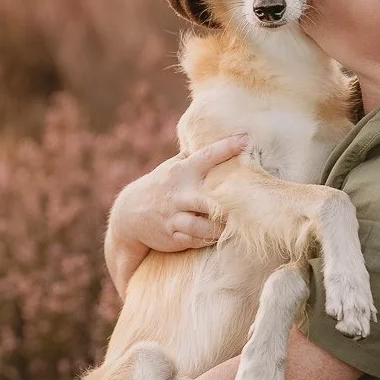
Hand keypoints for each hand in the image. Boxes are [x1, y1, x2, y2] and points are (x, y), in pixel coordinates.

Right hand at [108, 134, 247, 254]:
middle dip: (228, 203)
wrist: (129, 213)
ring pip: (203, 225)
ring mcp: (174, 216)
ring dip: (220, 228)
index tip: (246, 140)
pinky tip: (217, 235)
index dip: (227, 148)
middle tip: (250, 202)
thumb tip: (222, 139)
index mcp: (182, 172)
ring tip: (237, 225)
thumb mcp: (173, 167)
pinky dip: (207, 239)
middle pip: (209, 199)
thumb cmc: (162, 186)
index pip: (207, 156)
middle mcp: (178, 193)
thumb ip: (195, 157)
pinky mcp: (172, 235)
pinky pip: (195, 239)